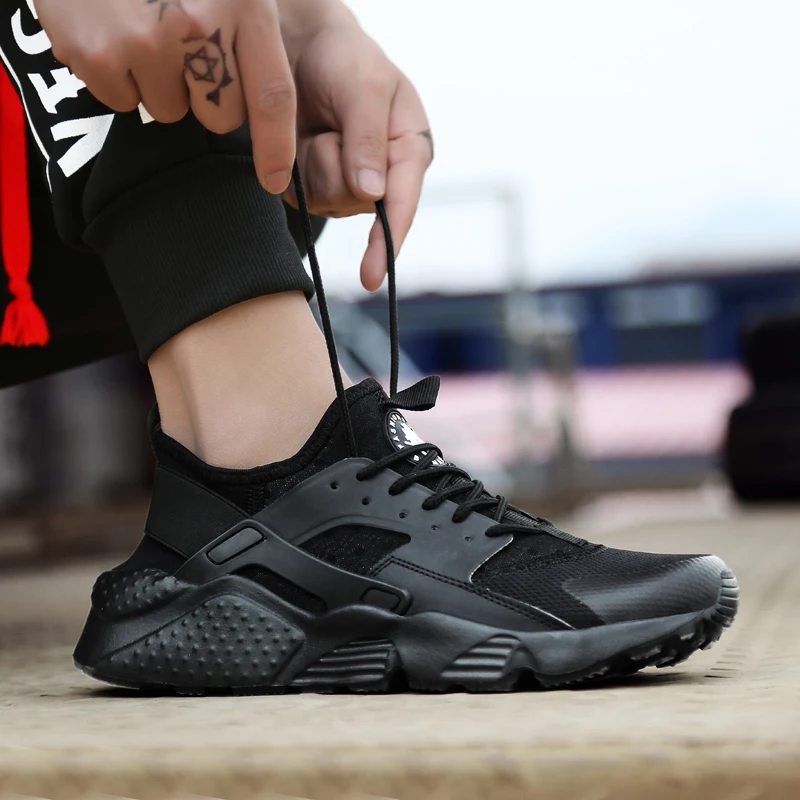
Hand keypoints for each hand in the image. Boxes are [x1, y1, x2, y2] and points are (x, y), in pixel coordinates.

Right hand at [36, 0, 295, 193]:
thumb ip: (252, 32)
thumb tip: (269, 104)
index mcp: (243, 1)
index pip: (272, 95)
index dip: (276, 147)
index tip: (274, 180)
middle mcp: (199, 22)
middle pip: (221, 116)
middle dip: (207, 96)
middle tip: (183, 47)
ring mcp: (146, 40)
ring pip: (170, 112)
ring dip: (159, 82)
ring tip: (141, 27)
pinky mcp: (99, 54)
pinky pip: (124, 102)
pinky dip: (117, 75)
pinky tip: (111, 29)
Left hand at [281, 6, 433, 290]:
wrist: (302, 43)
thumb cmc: (345, 57)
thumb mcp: (366, 86)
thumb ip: (368, 139)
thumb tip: (372, 194)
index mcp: (410, 151)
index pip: (402, 204)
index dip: (388, 242)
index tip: (372, 276)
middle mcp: (384, 176)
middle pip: (356, 205)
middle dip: (338, 167)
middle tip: (334, 126)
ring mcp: (348, 184)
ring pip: (325, 201)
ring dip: (315, 161)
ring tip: (322, 127)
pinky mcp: (316, 184)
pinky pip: (300, 195)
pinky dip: (297, 165)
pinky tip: (306, 139)